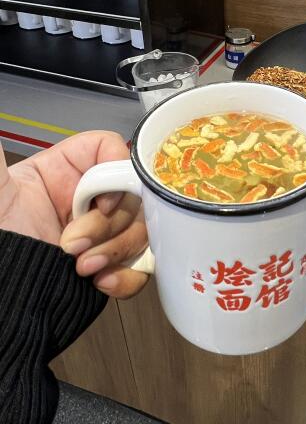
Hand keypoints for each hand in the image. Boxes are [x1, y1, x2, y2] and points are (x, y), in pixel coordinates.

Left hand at [0, 131, 147, 297]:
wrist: (2, 304)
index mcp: (65, 172)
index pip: (110, 150)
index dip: (115, 172)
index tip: (100, 201)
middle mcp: (88, 199)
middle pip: (132, 191)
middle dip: (108, 224)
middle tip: (75, 243)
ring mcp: (104, 232)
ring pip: (142, 227)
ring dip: (116, 250)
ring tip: (83, 266)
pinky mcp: (114, 263)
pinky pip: (142, 265)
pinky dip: (127, 275)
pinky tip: (100, 280)